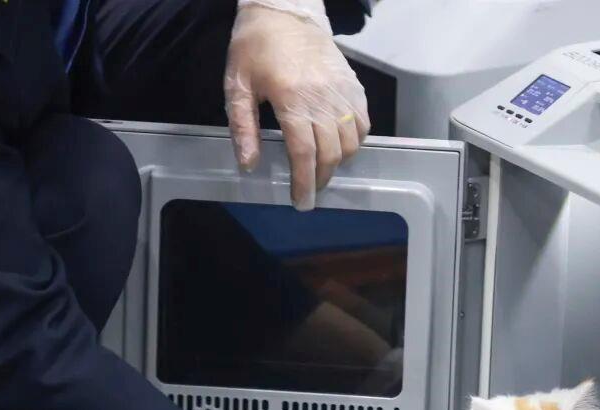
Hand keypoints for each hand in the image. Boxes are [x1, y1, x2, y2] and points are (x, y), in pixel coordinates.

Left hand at [225, 3, 369, 210]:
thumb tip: (248, 164)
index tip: (301, 201)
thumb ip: (242, 126)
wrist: (286, 12)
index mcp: (292, 100)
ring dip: (338, 163)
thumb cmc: (255, 46)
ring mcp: (343, 94)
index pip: (303, 154)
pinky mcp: (354, 88)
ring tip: (322, 169)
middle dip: (321, 180)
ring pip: (350, 144)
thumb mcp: (237, 85)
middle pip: (330, 155)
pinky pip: (363, 126)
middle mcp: (322, 100)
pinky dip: (354, 142)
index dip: (303, 182)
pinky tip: (339, 146)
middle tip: (310, 191)